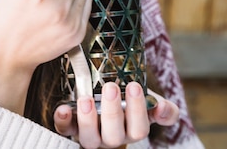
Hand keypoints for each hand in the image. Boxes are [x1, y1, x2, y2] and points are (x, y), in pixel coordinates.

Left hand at [53, 82, 179, 148]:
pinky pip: (64, 131)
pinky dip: (62, 120)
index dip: (137, 111)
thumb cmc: (130, 101)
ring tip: (87, 99)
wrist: (107, 97)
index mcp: (132, 131)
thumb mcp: (150, 102)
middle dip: (112, 112)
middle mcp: (112, 138)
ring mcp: (91, 136)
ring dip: (87, 120)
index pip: (139, 129)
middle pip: (114, 136)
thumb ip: (164, 108)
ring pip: (89, 139)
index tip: (134, 86)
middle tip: (111, 87)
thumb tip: (163, 110)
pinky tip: (63, 108)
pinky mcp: (71, 128)